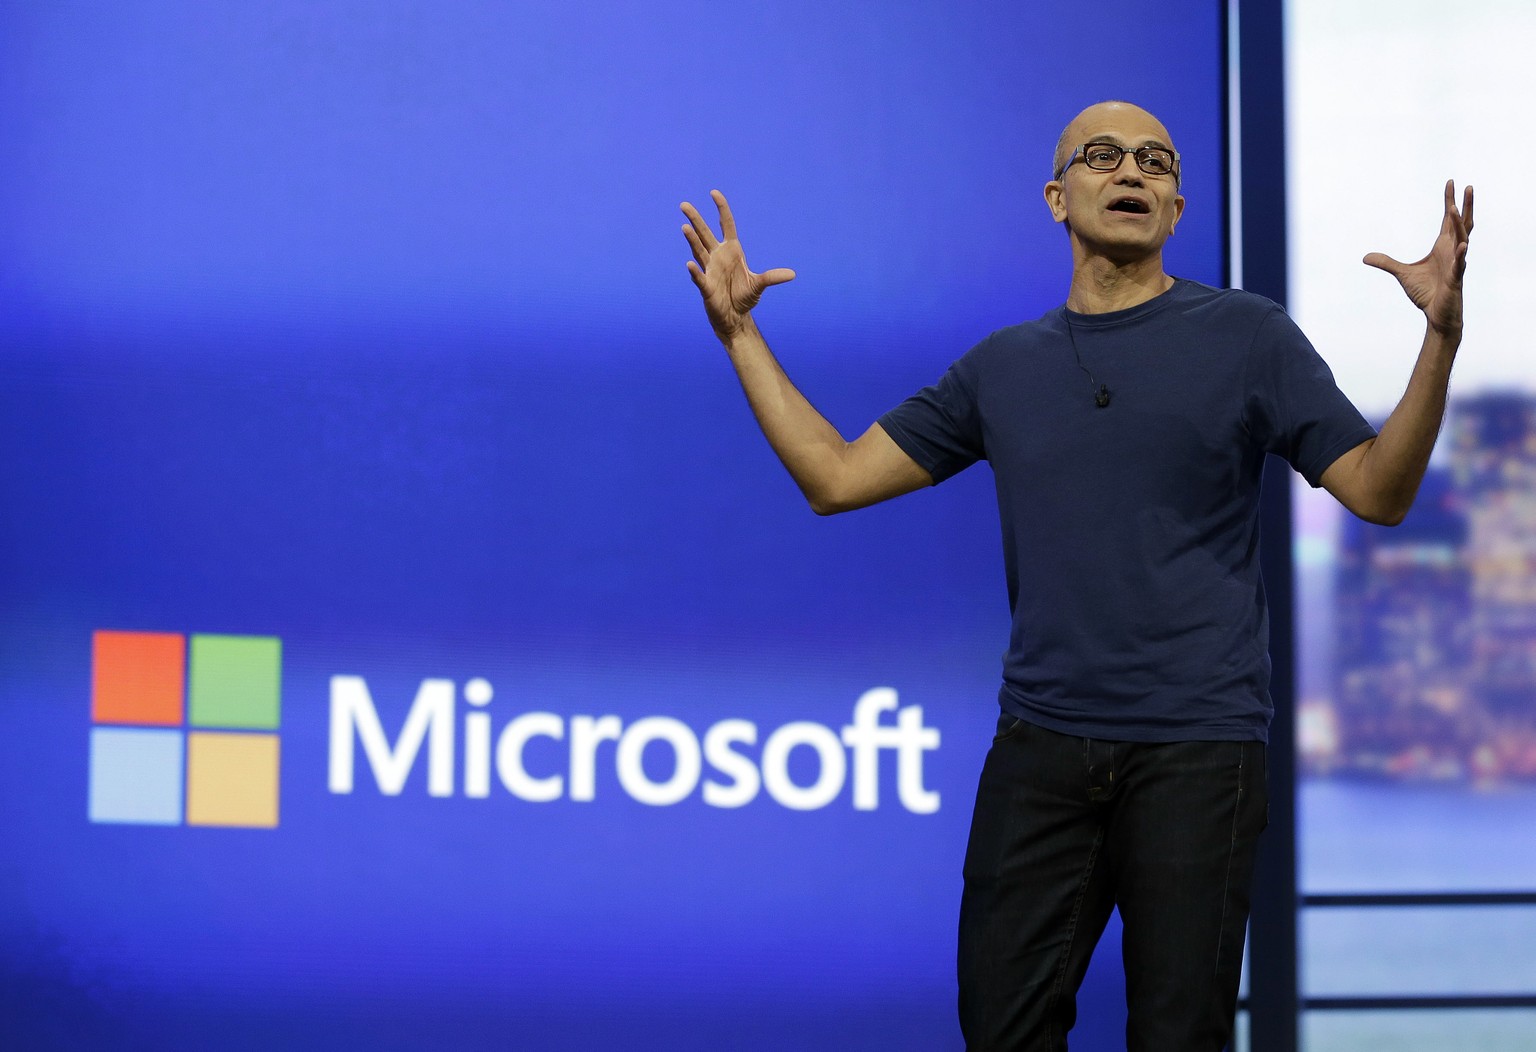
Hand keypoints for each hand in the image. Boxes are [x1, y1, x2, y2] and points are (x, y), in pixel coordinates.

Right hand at [681, 190, 794, 340]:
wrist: (735, 317)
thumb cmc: (744, 298)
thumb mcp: (759, 285)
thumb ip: (772, 277)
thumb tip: (792, 274)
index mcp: (732, 251)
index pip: (726, 225)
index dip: (721, 209)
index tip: (714, 193)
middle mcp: (718, 257)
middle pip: (705, 234)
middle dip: (695, 220)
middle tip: (684, 205)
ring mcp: (710, 270)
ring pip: (699, 251)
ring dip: (692, 240)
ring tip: (685, 227)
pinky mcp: (706, 287)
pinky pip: (699, 277)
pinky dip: (695, 272)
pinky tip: (690, 264)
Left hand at [1364, 180, 1472, 336]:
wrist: (1437, 315)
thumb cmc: (1426, 293)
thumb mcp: (1401, 274)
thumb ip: (1386, 263)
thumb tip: (1365, 257)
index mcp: (1442, 247)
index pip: (1448, 220)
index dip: (1449, 201)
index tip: (1450, 183)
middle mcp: (1453, 251)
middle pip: (1462, 224)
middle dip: (1464, 206)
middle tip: (1467, 186)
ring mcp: (1456, 264)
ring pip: (1462, 239)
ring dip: (1459, 224)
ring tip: (1455, 209)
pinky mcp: (1455, 279)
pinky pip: (1460, 265)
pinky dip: (1461, 255)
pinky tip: (1462, 245)